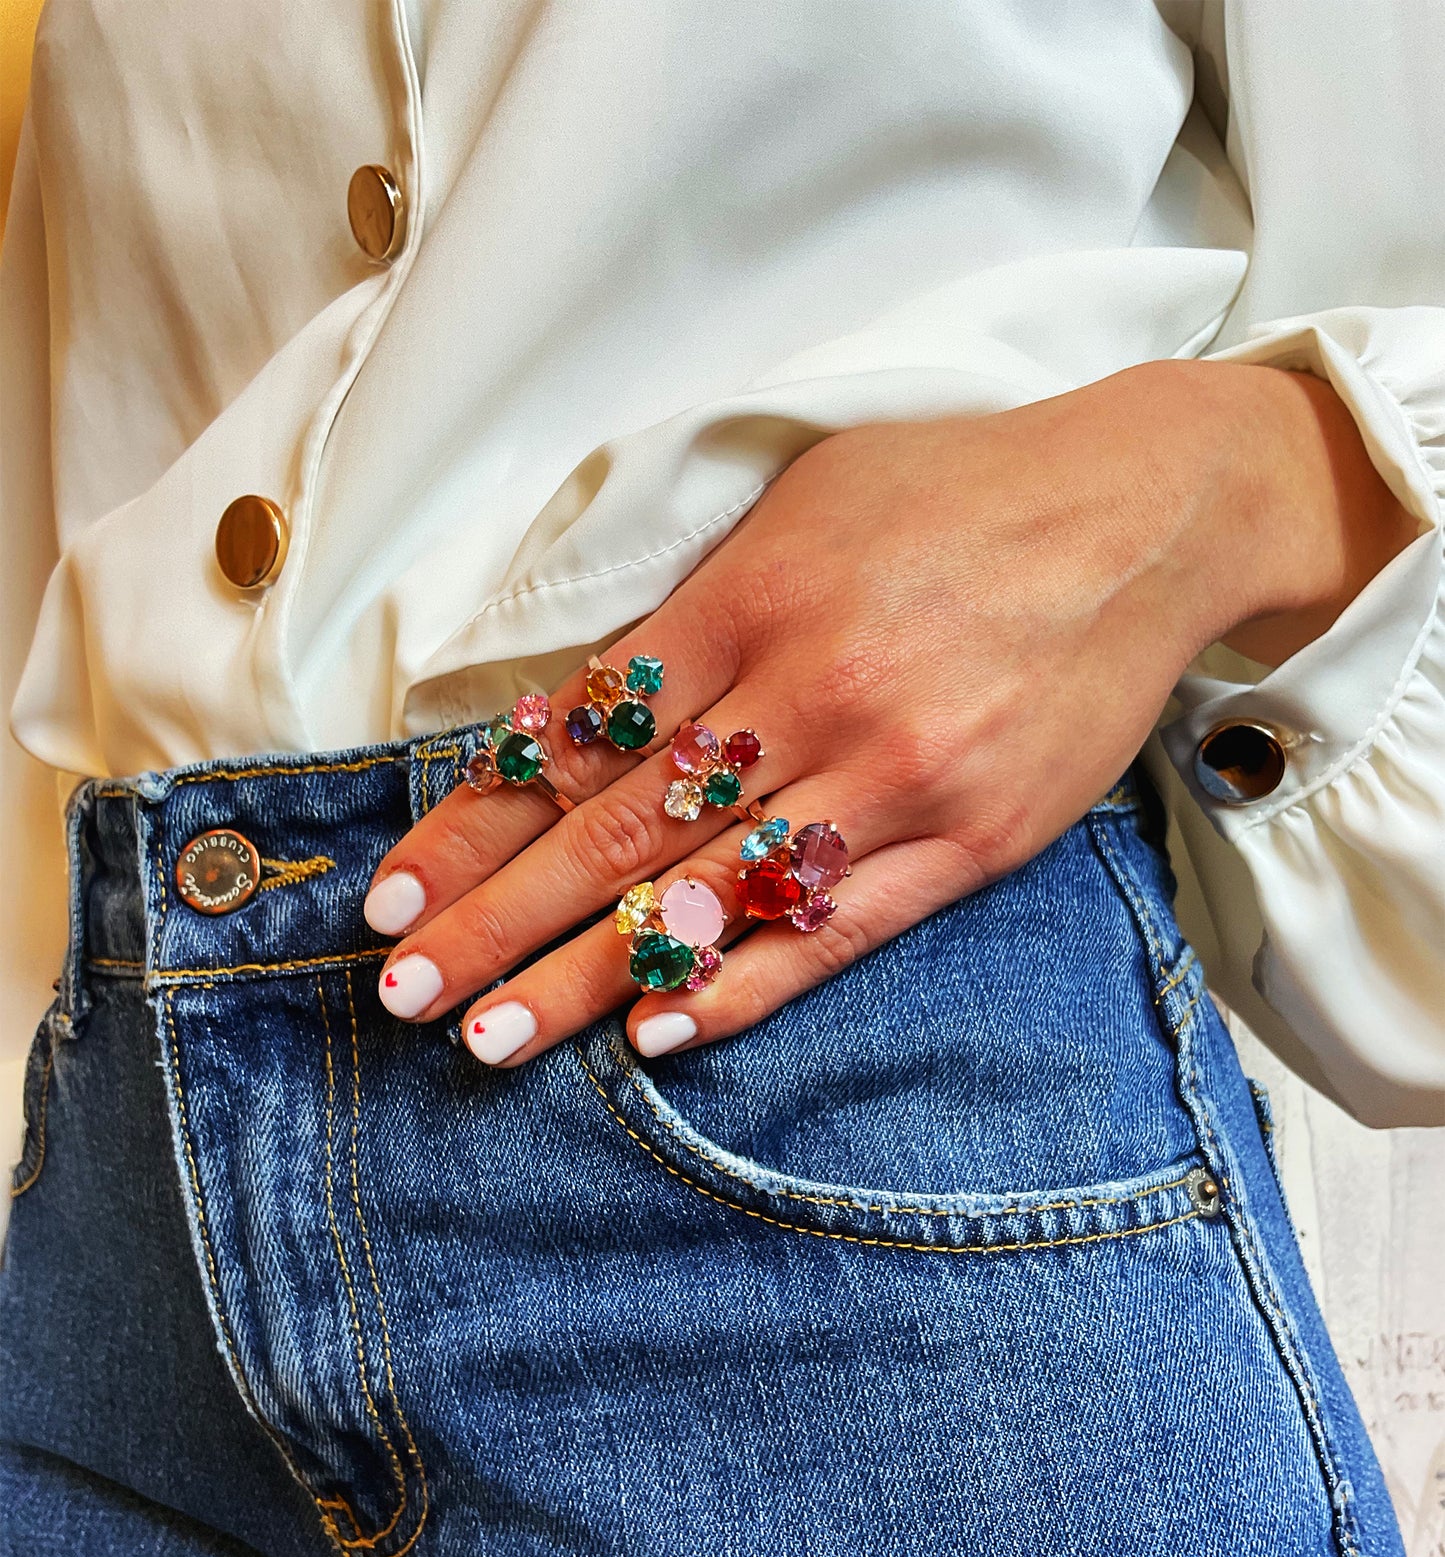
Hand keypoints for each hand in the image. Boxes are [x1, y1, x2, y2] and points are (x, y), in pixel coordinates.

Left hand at [362, 358, 1417, 1063]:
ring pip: (713, 892)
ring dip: (589, 974)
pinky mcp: (972, 838)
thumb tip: (581, 722)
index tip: (400, 887)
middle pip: (621, 827)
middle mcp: (812, 691)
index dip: (478, 819)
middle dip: (498, 917)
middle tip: (404, 990)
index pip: (580, 734)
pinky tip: (658, 1032)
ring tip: (491, 1039)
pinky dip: (744, 982)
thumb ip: (693, 617)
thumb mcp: (801, 509)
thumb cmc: (956, 498)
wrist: (1143, 514)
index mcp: (752, 598)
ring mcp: (895, 773)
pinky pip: (838, 929)